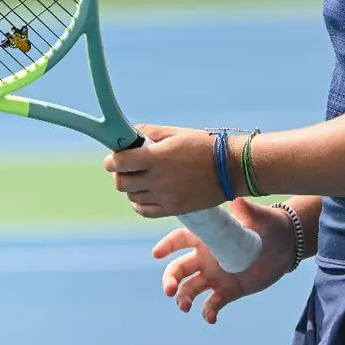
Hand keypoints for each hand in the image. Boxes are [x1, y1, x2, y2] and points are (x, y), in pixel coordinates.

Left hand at [104, 123, 223, 217]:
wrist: (232, 169)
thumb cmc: (204, 146)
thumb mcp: (176, 133)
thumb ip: (149, 133)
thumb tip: (128, 136)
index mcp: (158, 157)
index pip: (119, 163)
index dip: (111, 160)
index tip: (113, 158)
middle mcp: (159, 179)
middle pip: (121, 183)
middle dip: (120, 173)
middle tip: (127, 167)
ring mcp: (166, 197)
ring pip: (131, 197)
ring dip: (131, 187)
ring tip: (140, 178)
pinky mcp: (173, 209)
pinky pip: (144, 211)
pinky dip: (138, 202)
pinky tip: (144, 193)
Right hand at [153, 198, 295, 323]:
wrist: (288, 245)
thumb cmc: (270, 224)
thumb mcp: (259, 217)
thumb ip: (247, 210)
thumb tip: (236, 198)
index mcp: (208, 237)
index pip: (179, 240)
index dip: (166, 246)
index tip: (156, 254)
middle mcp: (206, 257)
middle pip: (178, 269)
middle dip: (170, 280)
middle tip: (170, 290)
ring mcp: (215, 276)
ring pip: (190, 288)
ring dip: (183, 298)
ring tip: (185, 306)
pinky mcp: (228, 291)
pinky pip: (212, 304)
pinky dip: (208, 312)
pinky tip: (210, 317)